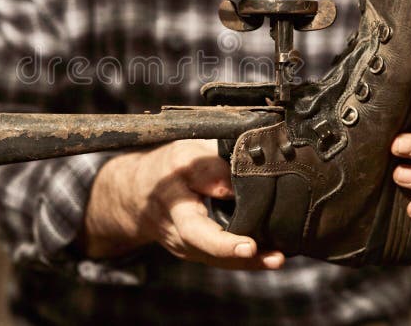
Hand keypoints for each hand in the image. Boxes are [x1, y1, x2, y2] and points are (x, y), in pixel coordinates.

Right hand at [83, 139, 284, 269]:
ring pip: (210, 254)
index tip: (232, 195)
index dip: (213, 184)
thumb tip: (253, 172)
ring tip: (275, 258)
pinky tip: (269, 258)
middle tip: (250, 248)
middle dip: (223, 245)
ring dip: (243, 260)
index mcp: (174, 178)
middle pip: (195, 234)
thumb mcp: (191, 148)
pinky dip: (243, 262)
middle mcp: (172, 214)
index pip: (194, 179)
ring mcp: (178, 239)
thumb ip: (218, 159)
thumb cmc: (169, 166)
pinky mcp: (189, 251)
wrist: (135, 195)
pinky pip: (216, 259)